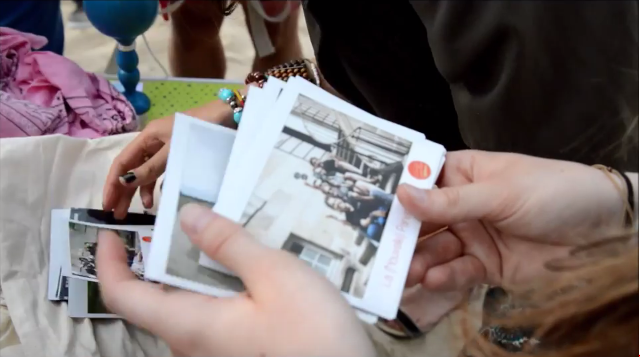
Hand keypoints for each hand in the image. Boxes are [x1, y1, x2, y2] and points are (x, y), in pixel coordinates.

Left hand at [97, 204, 374, 356]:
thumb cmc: (312, 334)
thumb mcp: (274, 276)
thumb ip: (228, 245)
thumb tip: (187, 216)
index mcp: (189, 324)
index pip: (125, 296)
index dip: (108, 263)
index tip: (110, 232)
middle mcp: (193, 343)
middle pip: (160, 296)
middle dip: (167, 254)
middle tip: (192, 215)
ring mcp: (216, 351)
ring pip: (191, 303)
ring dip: (200, 267)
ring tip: (229, 232)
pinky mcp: (238, 351)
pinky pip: (215, 313)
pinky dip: (220, 284)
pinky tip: (252, 265)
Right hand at [102, 99, 234, 218]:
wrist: (230, 117)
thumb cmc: (201, 130)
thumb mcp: (173, 150)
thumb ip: (151, 168)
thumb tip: (124, 182)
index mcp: (147, 137)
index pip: (121, 163)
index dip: (112, 184)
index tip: (106, 204)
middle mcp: (153, 142)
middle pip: (131, 169)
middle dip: (123, 191)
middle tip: (117, 215)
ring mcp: (166, 148)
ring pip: (146, 172)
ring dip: (141, 191)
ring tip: (140, 211)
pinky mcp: (178, 154)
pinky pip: (161, 172)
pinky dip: (157, 185)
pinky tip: (157, 199)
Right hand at [398, 150, 626, 290]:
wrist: (603, 231)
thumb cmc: (555, 192)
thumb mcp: (501, 192)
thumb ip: (451, 201)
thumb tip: (403, 195)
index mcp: (463, 175)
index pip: (421, 182)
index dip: (397, 194)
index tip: (370, 208)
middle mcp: (462, 206)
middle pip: (422, 221)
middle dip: (402, 235)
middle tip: (382, 248)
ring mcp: (472, 237)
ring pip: (435, 250)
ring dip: (418, 260)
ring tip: (405, 270)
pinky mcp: (485, 266)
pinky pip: (457, 272)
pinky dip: (443, 277)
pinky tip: (432, 279)